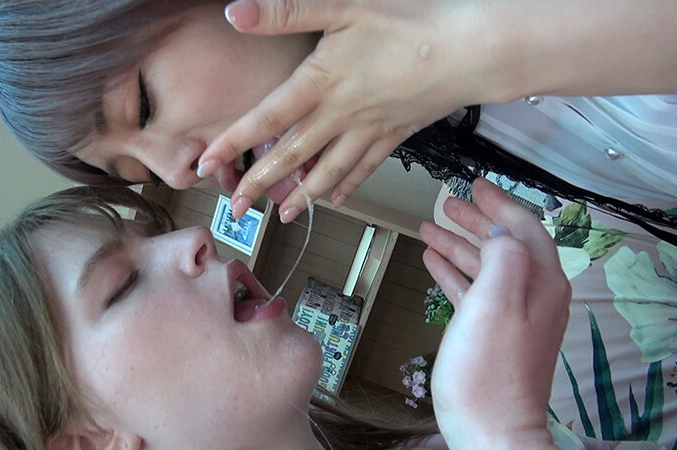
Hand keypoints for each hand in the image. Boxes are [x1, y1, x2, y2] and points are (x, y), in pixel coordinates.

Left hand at [197, 0, 504, 220]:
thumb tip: (234, 12)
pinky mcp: (395, 134)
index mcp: (322, 83)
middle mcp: (341, 115)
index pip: (266, 118)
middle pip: (292, 156)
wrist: (471, 49)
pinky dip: (349, 185)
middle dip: (260, 185)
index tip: (205, 164)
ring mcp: (369, 130)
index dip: (233, 142)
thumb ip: (287, 10)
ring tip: (284, 217)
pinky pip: (366, 168)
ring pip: (328, 171)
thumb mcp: (344, 4)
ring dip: (303, 196)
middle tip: (237, 210)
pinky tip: (339, 199)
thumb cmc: (410, 22)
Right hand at [420, 178, 569, 448]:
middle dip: (476, 220)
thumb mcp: (495, 303)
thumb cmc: (489, 371)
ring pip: (486, 266)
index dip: (499, 203)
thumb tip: (500, 230)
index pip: (523, 228)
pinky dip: (455, 272)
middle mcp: (533, 295)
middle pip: (504, 243)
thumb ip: (503, 256)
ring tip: (429, 228)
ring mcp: (513, 316)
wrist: (491, 430)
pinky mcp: (493, 334)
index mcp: (540, 283)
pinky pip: (474, 291)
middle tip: (449, 202)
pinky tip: (434, 263)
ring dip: (459, 245)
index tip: (476, 184)